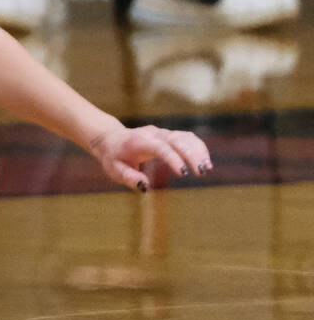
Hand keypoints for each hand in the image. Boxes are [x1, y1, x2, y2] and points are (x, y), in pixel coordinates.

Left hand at [88, 122, 211, 191]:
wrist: (111, 139)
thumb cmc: (114, 157)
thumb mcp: (114, 169)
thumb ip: (128, 177)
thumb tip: (144, 186)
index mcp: (139, 141)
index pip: (159, 147)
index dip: (173, 158)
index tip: (183, 173)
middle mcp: (153, 134)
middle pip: (176, 140)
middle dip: (190, 154)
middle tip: (201, 172)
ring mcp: (162, 133)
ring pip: (184, 136)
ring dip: (198, 150)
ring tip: (207, 168)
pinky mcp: (169, 135)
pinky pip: (187, 137)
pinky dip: (198, 147)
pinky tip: (205, 161)